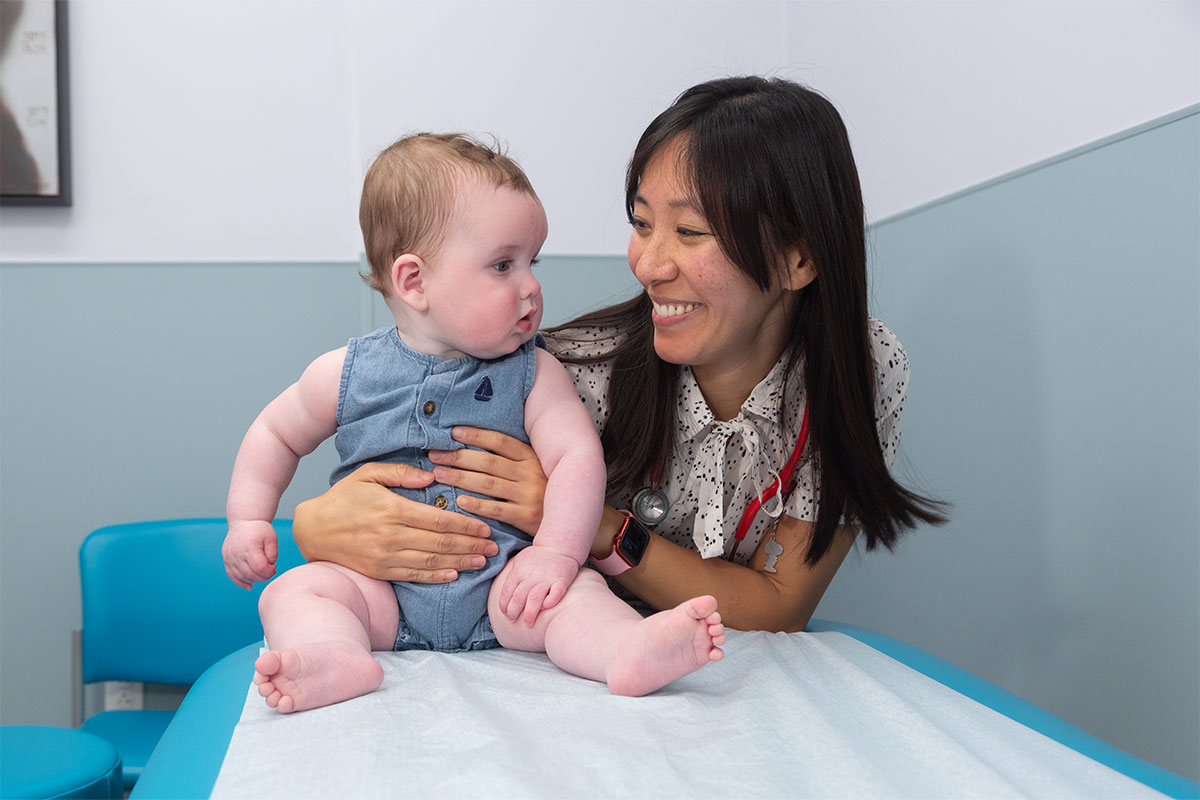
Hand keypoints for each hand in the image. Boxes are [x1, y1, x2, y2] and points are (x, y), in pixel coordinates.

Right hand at [223, 520, 278, 588]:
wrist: (244, 521)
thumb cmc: (260, 529)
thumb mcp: (272, 538)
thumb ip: (273, 554)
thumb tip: (269, 567)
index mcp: (250, 547)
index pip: (260, 568)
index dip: (269, 571)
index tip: (274, 567)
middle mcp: (238, 554)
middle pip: (250, 574)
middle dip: (263, 577)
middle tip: (270, 571)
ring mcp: (230, 557)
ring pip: (241, 577)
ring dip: (253, 580)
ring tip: (261, 574)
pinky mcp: (226, 559)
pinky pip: (231, 575)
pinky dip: (240, 582)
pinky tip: (249, 585)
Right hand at [292, 462, 498, 582]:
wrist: (313, 529)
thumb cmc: (344, 497)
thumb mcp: (368, 474)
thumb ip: (400, 472)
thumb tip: (431, 475)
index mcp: (393, 509)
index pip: (438, 519)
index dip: (465, 525)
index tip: (485, 527)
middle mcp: (391, 535)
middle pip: (441, 542)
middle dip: (471, 545)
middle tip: (494, 546)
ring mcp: (385, 556)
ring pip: (432, 561)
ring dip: (460, 562)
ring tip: (482, 561)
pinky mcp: (380, 570)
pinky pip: (414, 575)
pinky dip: (436, 576)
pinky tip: (454, 574)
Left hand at [428, 426, 546, 536]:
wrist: (569, 519)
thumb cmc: (543, 491)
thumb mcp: (533, 468)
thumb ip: (511, 459)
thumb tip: (474, 445)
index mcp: (530, 457)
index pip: (499, 441)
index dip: (475, 435)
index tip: (453, 432)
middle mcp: (529, 473)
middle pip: (488, 462)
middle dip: (458, 457)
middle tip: (435, 455)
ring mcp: (528, 495)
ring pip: (488, 483)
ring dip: (461, 478)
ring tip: (439, 474)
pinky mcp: (526, 516)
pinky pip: (497, 510)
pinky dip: (477, 505)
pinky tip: (460, 501)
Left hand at [497, 547, 578, 626]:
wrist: (558, 546)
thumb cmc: (537, 557)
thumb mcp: (519, 561)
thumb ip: (512, 576)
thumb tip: (504, 596)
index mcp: (519, 572)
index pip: (507, 591)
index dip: (504, 605)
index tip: (505, 614)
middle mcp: (531, 576)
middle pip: (519, 597)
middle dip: (514, 612)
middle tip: (513, 620)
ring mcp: (547, 578)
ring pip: (535, 598)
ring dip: (530, 613)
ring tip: (528, 623)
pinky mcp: (561, 580)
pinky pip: (556, 594)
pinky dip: (550, 602)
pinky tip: (546, 608)